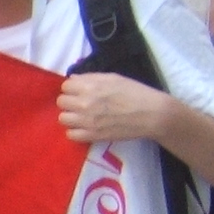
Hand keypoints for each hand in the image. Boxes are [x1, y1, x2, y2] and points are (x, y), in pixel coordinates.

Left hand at [56, 72, 176, 146]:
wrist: (151, 114)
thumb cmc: (135, 92)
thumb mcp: (113, 77)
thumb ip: (90, 77)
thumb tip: (73, 79)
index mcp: (90, 86)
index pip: (65, 87)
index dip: (73, 88)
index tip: (80, 91)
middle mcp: (84, 103)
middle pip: (61, 102)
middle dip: (70, 101)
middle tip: (82, 103)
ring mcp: (87, 121)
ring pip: (63, 119)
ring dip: (71, 116)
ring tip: (82, 116)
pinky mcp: (92, 136)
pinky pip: (70, 135)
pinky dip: (76, 131)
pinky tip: (85, 128)